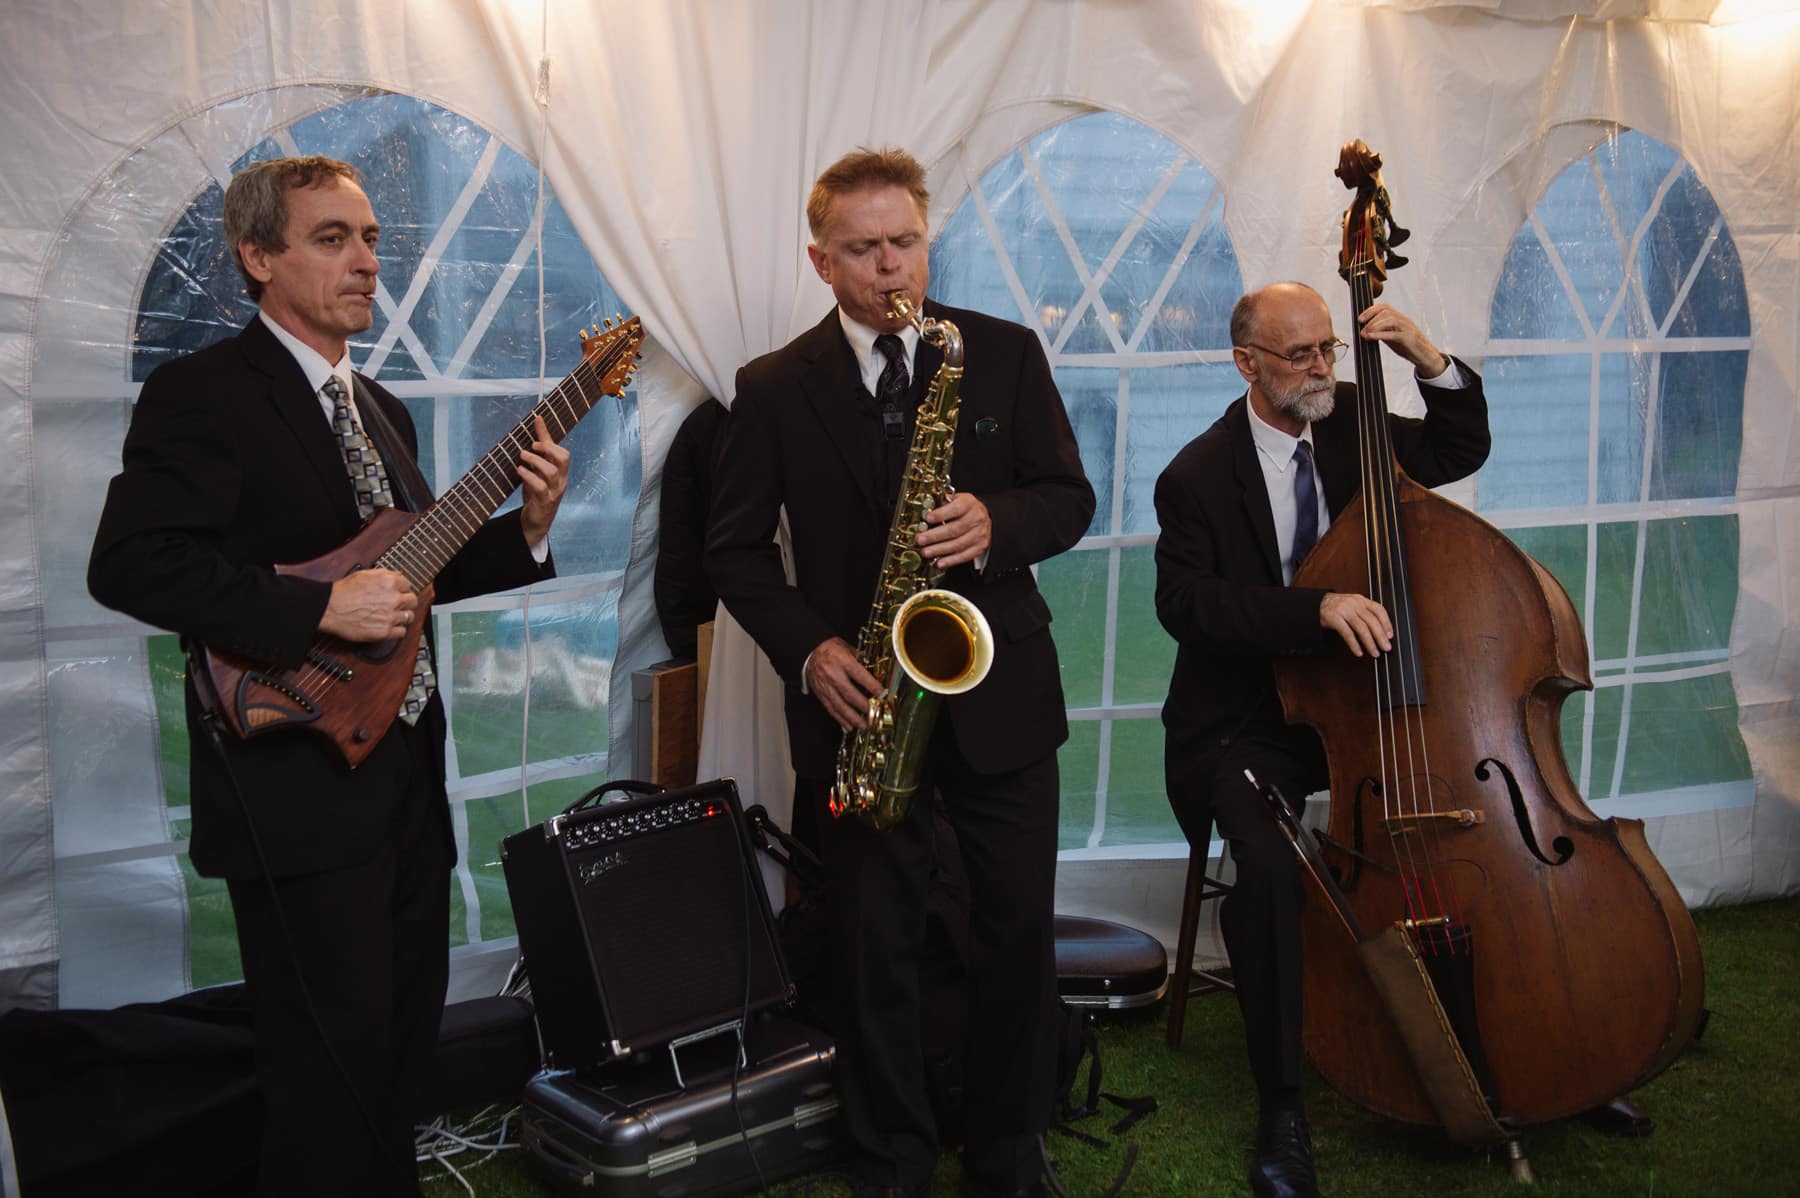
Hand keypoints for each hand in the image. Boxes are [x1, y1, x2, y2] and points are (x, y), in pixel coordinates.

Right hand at [320, 568, 416, 641]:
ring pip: (409, 617)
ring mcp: (390, 616)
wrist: (329, 608)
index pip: (407, 585)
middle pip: (412, 601)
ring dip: (402, 616)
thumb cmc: (343, 591)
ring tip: (393, 616)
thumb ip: (385, 574)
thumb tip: (398, 576)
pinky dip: (397, 630)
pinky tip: (390, 626)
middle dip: (406, 602)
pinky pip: (402, 632)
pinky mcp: (385, 631)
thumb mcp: (365, 574)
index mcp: (390, 582)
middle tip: (398, 605)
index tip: (398, 593)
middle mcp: (393, 599)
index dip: (402, 589)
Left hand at [518, 414, 570, 545]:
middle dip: (547, 449)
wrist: (537, 520)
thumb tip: (538, 419)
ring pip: (551, 472)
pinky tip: (520, 471)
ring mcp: (554, 491)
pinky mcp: (544, 502)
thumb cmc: (538, 490)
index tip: (535, 435)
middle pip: (563, 459)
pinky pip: (539, 487)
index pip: (564, 453)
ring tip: (521, 456)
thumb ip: (541, 444)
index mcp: (561, 471)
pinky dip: (529, 477)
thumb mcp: (539, 466)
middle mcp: (561, 480)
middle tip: (532, 446)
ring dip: (535, 461)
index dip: (550, 442)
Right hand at [806, 637, 883, 730]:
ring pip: (839, 705)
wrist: (809, 651)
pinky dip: (840, 719)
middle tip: (875, 713)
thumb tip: (877, 671)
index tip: (882, 694)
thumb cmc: (830, 649)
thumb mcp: (848, 648)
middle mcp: (833, 674)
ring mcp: (825, 685)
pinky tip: (848, 725)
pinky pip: (831, 708)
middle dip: (864, 706)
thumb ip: (861, 661)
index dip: (871, 685)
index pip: (859, 674)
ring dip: (853, 717)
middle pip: (849, 693)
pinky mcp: (820, 694)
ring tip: (864, 725)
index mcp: (841, 660)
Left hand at [917, 491, 990, 568]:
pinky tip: (939, 562)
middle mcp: (977, 518)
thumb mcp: (954, 500)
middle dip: (935, 536)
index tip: (928, 518)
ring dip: (939, 549)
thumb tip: (922, 513)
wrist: (982, 516)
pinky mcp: (980, 546)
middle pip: (954, 529)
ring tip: (926, 552)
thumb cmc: (964, 509)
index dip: (941, 514)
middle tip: (920, 540)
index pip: (956, 509)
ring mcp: (980, 534)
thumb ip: (941, 504)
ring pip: (958, 544)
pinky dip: (951, 560)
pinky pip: (965, 556)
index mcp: (969, 503)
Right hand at [1319, 591, 1393, 656]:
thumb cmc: (1338, 608)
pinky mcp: (1334, 618)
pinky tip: (1358, 652)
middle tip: (1386, 648)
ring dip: (1370, 643)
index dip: (1386, 623)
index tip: (1390, 636)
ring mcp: (1344, 610)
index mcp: (1361, 600)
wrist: (1317, 604)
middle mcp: (1354, 604)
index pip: (1379, 610)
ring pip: (1361, 628)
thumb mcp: (1354, 605)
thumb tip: (1382, 631)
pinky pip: (1347, 633)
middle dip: (1380, 636)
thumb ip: (1366, 613)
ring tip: (1374, 652)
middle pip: (1372, 621)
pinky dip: (1354, 644)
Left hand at [1357, 302, 1449, 376]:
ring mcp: (1408, 329)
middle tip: (1361, 329)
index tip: (1360, 319)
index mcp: (1400, 318)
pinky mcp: (1410, 339)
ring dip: (1374, 326)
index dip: (1371, 310)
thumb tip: (1366, 330)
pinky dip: (1380, 335)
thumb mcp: (1392, 337)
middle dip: (1371, 318)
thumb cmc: (1409, 347)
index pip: (1385, 307)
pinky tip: (1371, 338)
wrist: (1426, 357)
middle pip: (1386, 311)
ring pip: (1391, 319)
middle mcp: (1404, 321)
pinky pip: (1395, 334)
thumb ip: (1382, 332)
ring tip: (1365, 334)